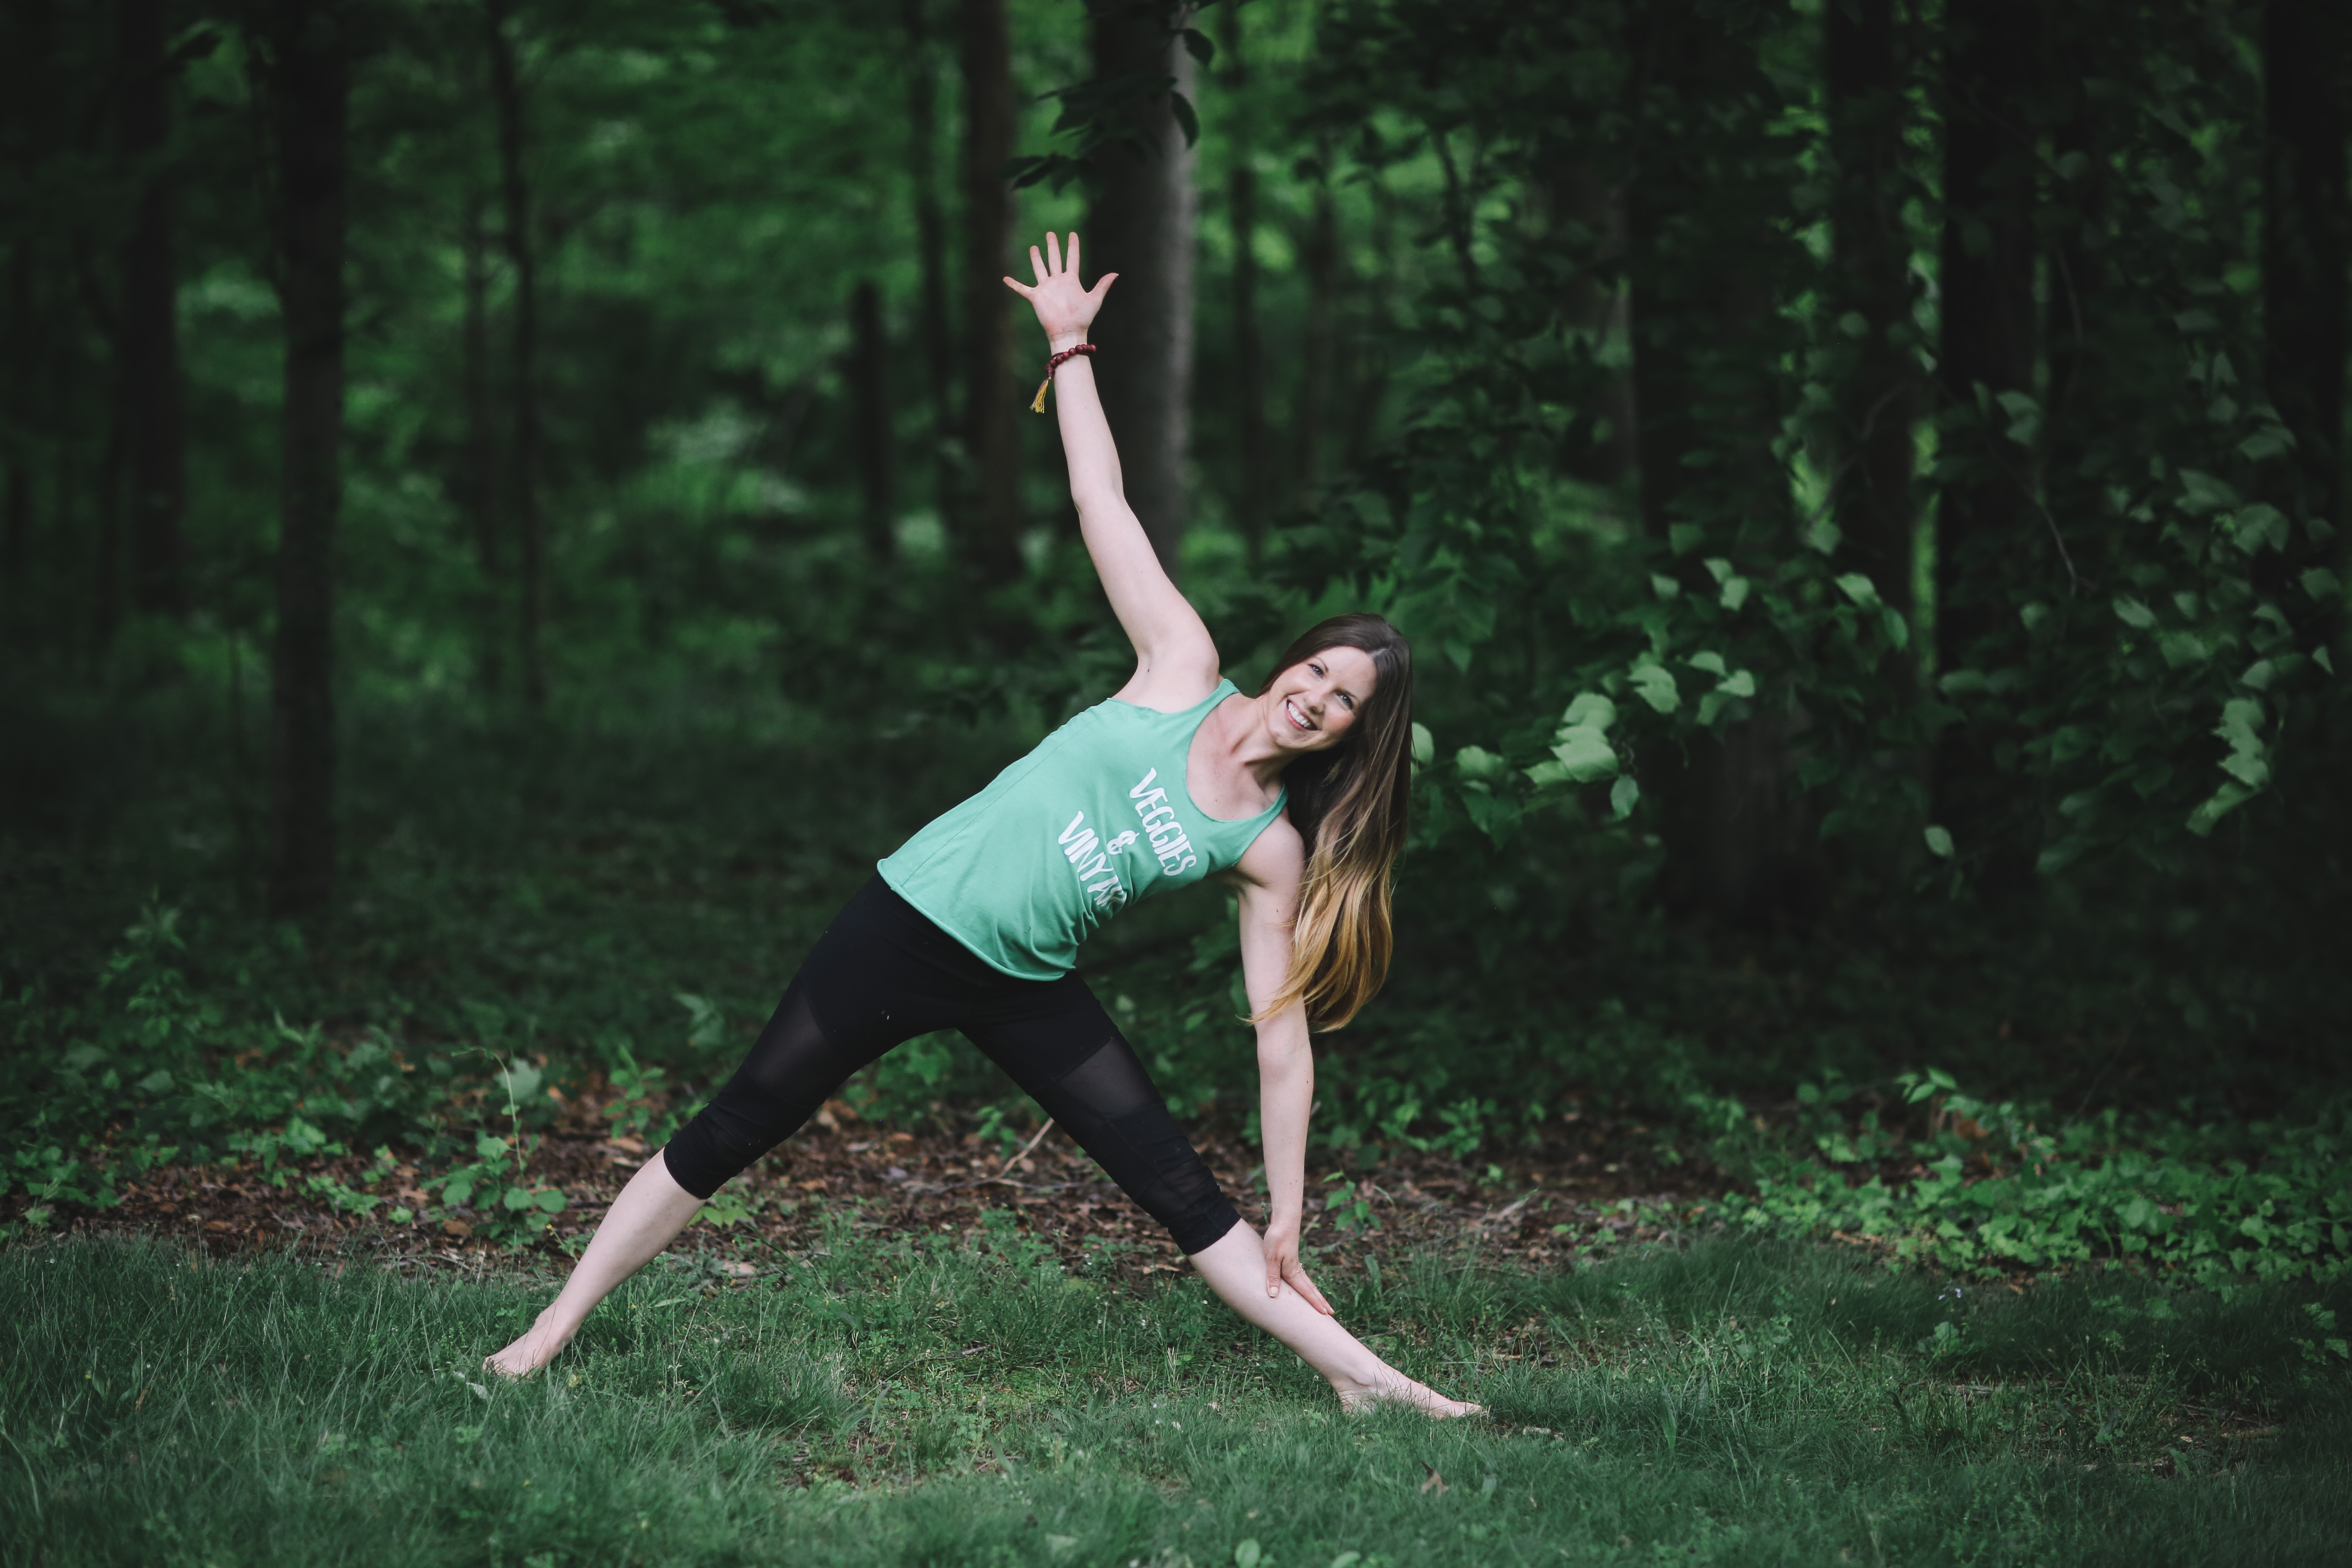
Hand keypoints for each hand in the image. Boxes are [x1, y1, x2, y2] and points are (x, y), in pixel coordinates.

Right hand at [1003, 231, 1115, 351]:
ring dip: (1036, 258)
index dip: (1073, 246)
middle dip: (1053, 246)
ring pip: (1040, 269)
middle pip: (1055, 259)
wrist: (1069, 332)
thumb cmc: (1083, 319)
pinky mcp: (1036, 297)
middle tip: (1050, 234)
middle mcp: (1058, 282)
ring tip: (1034, 247)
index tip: (1072, 233)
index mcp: (1072, 280)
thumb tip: (1115, 273)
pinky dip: (1014, 284)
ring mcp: (1046, 289)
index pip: (1072, 258)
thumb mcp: (1094, 300)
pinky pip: (1022, 289)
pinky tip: (1005, 279)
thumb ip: (1103, 285)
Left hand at [1262, 1217, 1333, 1314]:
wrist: (1284, 1220)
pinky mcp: (1291, 1258)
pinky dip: (1306, 1285)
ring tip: (1321, 1302)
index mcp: (1292, 1271)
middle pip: (1311, 1289)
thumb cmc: (1277, 1238)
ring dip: (1315, 1294)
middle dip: (1320, 1301)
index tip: (1325, 1313)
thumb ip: (1272, 1277)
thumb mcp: (1271, 1258)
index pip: (1306, 1291)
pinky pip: (1301, 1277)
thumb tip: (1274, 1295)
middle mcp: (1296, 1269)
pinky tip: (1304, 1285)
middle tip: (1331, 1313)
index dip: (1315, 1303)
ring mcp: (1295, 1264)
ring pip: (1307, 1283)